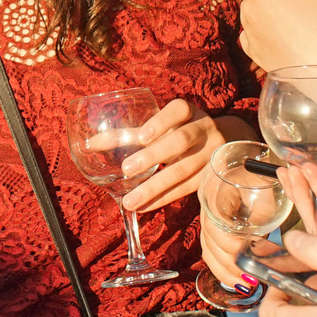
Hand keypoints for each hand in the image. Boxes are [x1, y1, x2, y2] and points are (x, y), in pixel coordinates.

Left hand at [116, 103, 249, 214]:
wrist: (224, 143)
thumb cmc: (179, 131)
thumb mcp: (162, 127)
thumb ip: (130, 134)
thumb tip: (91, 144)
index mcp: (188, 112)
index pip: (178, 110)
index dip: (161, 122)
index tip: (142, 136)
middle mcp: (204, 130)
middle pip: (181, 141)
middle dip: (154, 155)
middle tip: (127, 169)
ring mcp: (212, 154)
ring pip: (184, 170)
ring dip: (155, 187)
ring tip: (129, 201)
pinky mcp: (211, 177)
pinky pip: (187, 189)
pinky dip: (164, 198)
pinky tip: (144, 207)